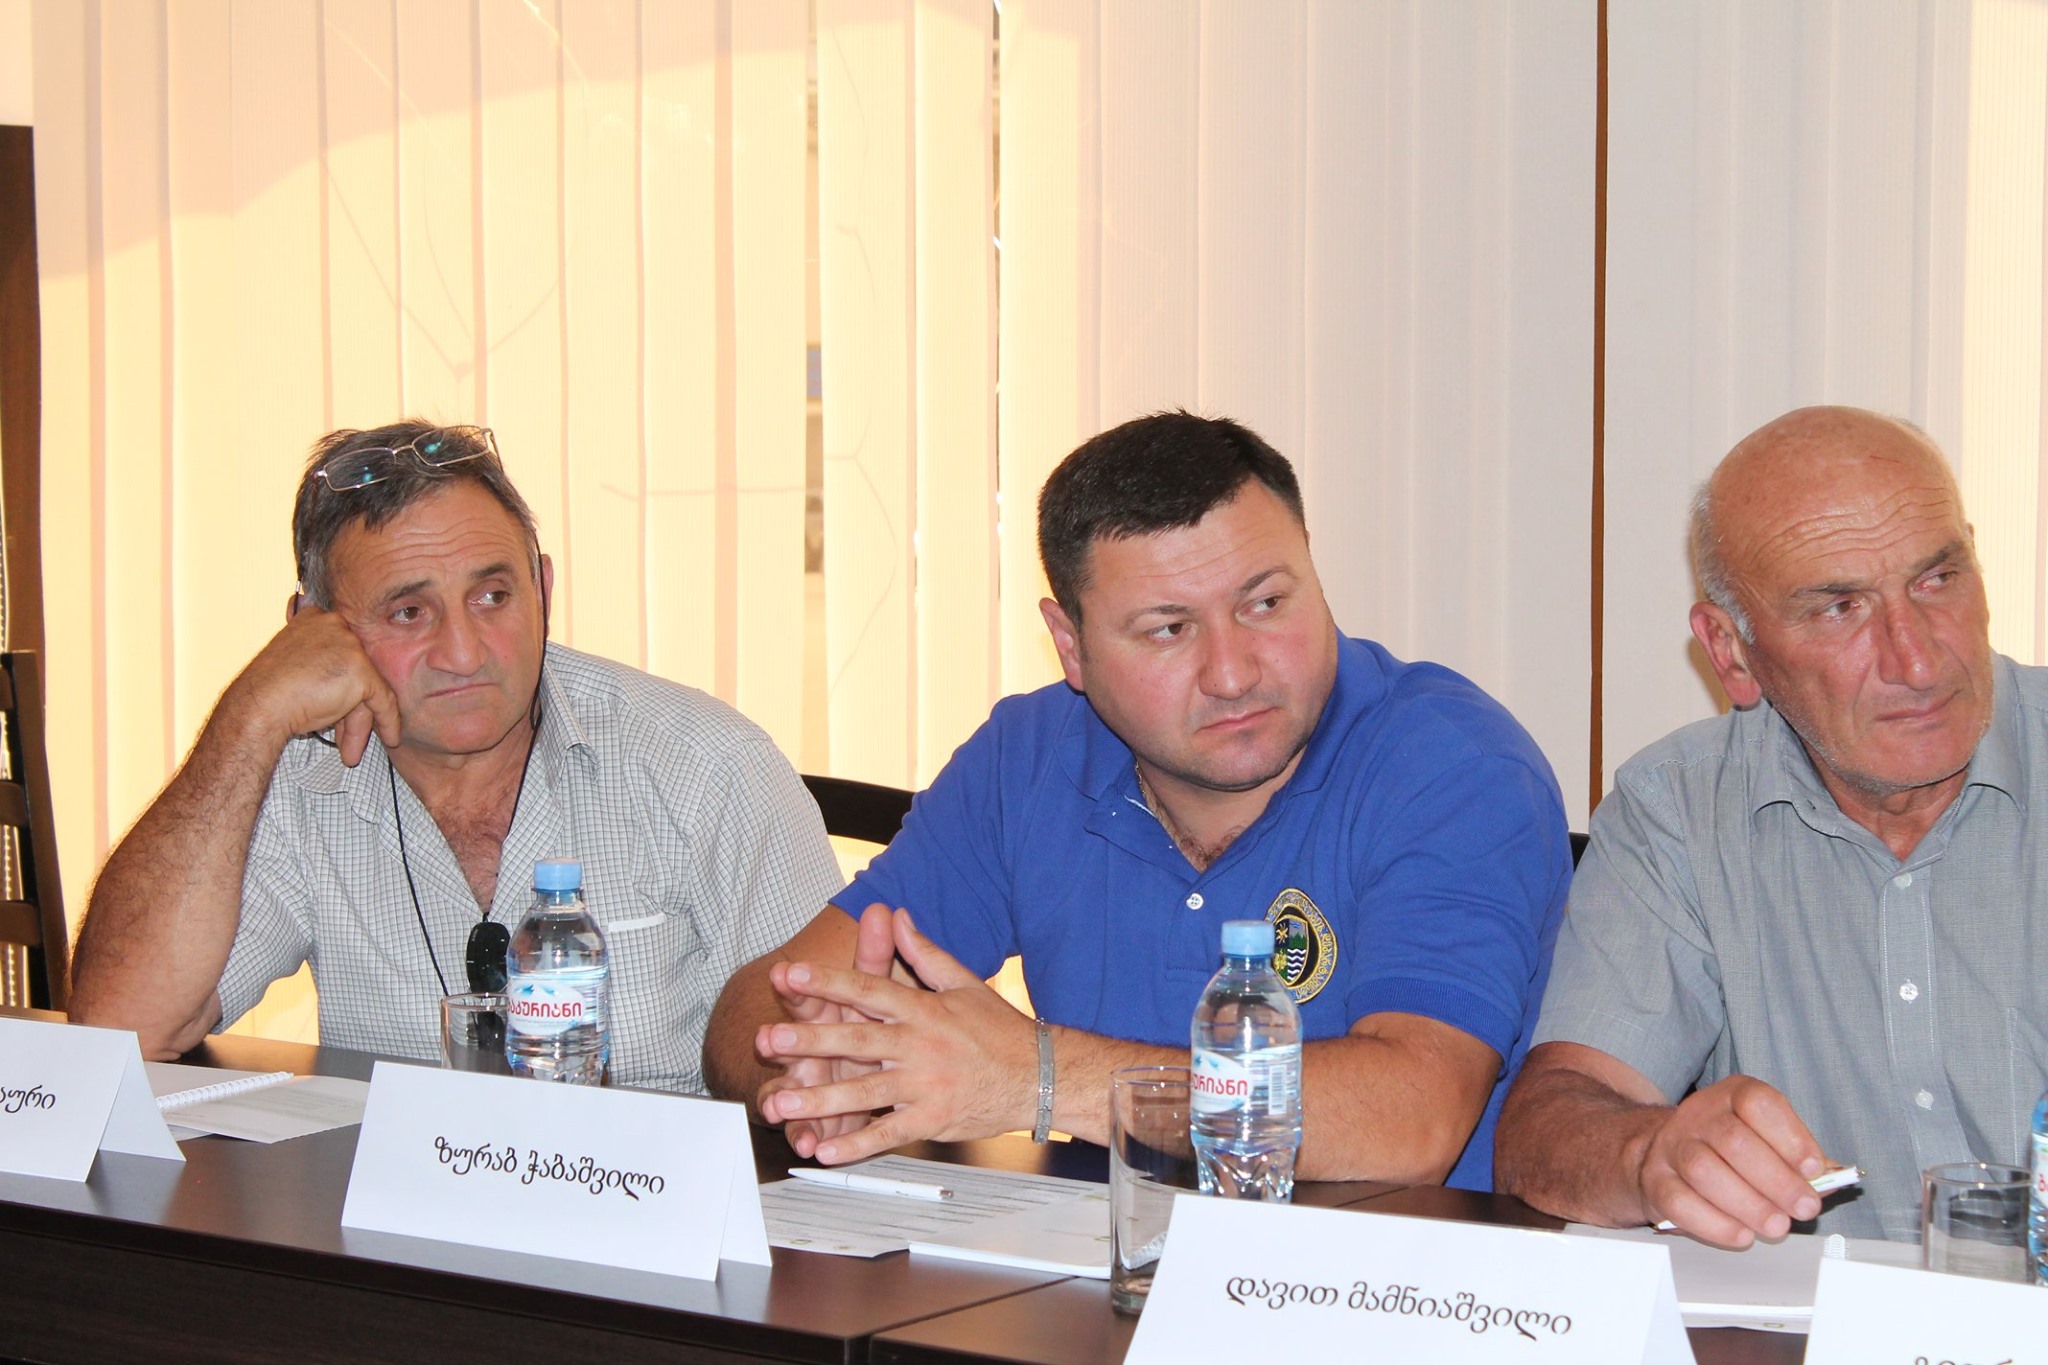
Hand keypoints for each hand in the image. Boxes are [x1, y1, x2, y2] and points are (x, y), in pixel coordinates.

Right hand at [227, 606, 400, 764]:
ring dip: (358, 722)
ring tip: (351, 750)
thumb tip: (339, 680)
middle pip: (353, 670)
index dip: (339, 683)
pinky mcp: (360, 670)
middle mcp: (335, 624)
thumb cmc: (268, 692)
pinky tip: (390, 737)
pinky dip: (387, 721)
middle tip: (344, 735)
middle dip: (348, 707)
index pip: (340, 651)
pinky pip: (382, 699)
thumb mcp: (295, 665)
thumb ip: (316, 660)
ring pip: (365, 687)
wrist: (259, 706)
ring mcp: (349, 645)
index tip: (337, 702)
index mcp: (315, 617)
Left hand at [755, 908, 1035, 1163]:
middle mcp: (920, 1046)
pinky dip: (856, 1144)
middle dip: (810, 1041)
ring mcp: (925, 1085)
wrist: (1040, 1076)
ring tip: (781, 1103)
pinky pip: (888, 1133)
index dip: (826, 982)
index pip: (867, 991)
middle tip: (769, 1040)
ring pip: (865, 1093)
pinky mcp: (932, 1120)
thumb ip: (924, 952)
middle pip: (857, 1041)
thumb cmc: (999, 1031)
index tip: (790, 975)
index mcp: (923, 1010)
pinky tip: (824, 1149)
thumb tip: (897, 915)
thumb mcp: (963, 984)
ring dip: (820, 1100)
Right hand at [1633, 1075, 1825, 1247]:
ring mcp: (1672, 1147)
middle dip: (1777, 1180)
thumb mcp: (1767, 1140)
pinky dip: (1714, 1224)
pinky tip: (1741, 1234)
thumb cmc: (1730, 1151)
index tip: (1813, 1168)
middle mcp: (1698, 1116)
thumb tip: (1834, 1178)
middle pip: (1733, 1141)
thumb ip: (1801, 1160)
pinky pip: (1679, 1202)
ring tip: (1777, 1225)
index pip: (1758, 1102)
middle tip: (1804, 1207)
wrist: (1666, 1154)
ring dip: (1748, 1204)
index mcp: (1732, 1096)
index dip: (1789, 1136)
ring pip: (1704, 1171)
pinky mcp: (1655, 1181)